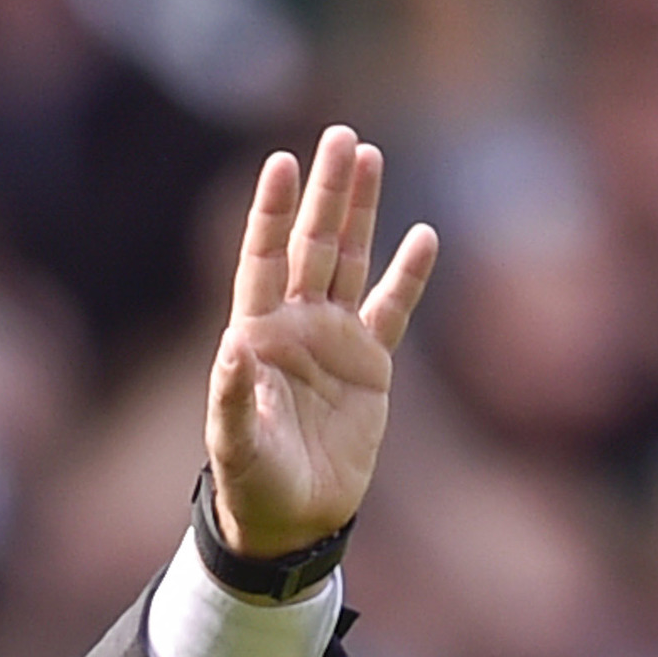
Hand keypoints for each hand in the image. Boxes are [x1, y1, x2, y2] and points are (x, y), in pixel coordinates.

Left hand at [205, 127, 438, 559]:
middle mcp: (295, 325)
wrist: (293, 519)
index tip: (282, 162)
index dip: (272, 211)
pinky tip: (423, 236)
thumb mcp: (235, 443)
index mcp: (257, 333)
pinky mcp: (370, 366)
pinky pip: (393, 310)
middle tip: (340, 137)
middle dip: (326, 193)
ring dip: (360, 213)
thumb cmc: (253, 481)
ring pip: (349, 261)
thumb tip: (234, 345)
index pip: (264, 258)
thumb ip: (234, 395)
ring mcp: (334, 340)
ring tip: (369, 157)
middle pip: (312, 245)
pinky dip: (408, 276)